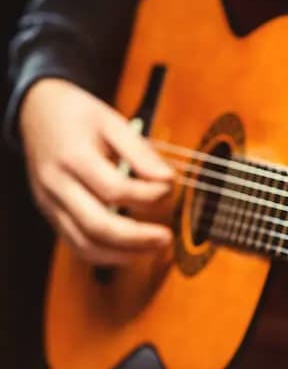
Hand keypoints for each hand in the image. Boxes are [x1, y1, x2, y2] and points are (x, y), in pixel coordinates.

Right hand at [20, 78, 173, 264]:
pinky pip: (76, 245)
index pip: (113, 189)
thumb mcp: (112, 121)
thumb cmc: (78, 116)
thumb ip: (140, 152)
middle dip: (137, 238)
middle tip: (166, 238)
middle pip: (97, 225)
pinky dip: (106, 255)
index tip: (169, 190)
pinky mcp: (52, 215)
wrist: (37, 113)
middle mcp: (57, 185)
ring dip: (123, 255)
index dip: (147, 195)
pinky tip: (132, 252)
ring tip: (154, 249)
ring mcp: (51, 204)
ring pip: (84, 244)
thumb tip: (168, 179)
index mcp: (73, 157)